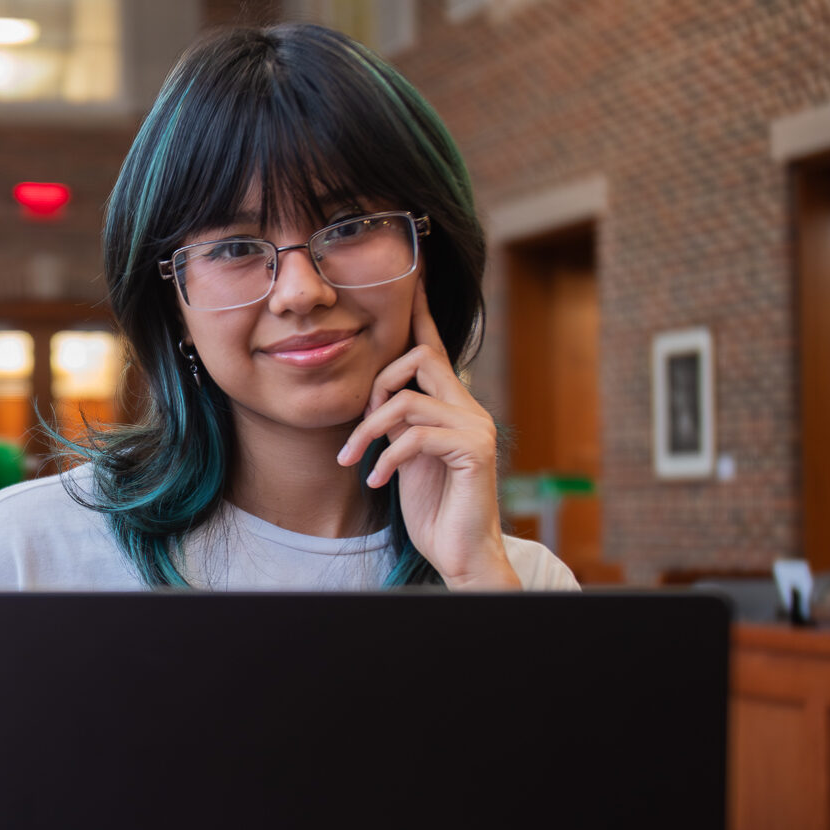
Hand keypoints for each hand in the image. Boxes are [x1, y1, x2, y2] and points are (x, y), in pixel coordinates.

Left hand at [334, 284, 519, 589]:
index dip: (420, 314)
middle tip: (361, 426)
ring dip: (369, 430)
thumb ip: (398, 423)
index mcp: (453, 405)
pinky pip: (417, 437)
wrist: (460, 552)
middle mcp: (469, 408)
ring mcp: (475, 428)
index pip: (435, 348)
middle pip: (422, 357)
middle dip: (378, 383)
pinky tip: (377, 480)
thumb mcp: (405, 456)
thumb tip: (378, 402)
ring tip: (354, 460)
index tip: (412, 277)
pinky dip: (388, 458)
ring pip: (409, 400)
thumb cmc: (433, 507)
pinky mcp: (474, 452)